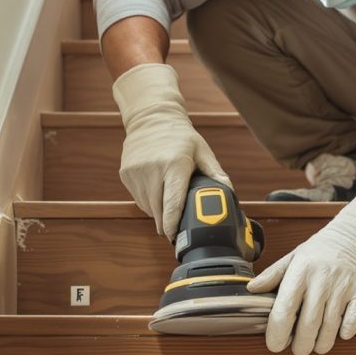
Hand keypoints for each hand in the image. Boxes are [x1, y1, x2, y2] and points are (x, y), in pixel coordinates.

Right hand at [111, 63, 229, 235]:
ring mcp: (136, 173)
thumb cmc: (180, 136)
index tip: (176, 237)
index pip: (172, 203)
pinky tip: (156, 190)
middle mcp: (152, 170)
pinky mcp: (126, 174)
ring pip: (147, 207)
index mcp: (174, 165)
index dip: (173, 225)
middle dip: (168, 222)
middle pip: (158, 211)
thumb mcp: (202, 151)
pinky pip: (138, 199)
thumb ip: (216, 173)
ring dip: (158, 211)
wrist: (151, 117)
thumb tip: (230, 192)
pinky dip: (148, 201)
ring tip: (167, 200)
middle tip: (177, 224)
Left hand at [247, 184, 355, 354]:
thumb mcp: (293, 257)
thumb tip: (251, 289)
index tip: (275, 344)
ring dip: (322, 344)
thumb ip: (272, 275)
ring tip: (316, 344)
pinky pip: (351, 323)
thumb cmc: (322, 250)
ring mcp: (343, 288)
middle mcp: (322, 281)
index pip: (285, 309)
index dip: (277, 333)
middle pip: (308, 325)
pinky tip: (338, 331)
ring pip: (330, 328)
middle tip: (299, 349)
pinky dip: (344, 333)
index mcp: (301, 272)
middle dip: (301, 346)